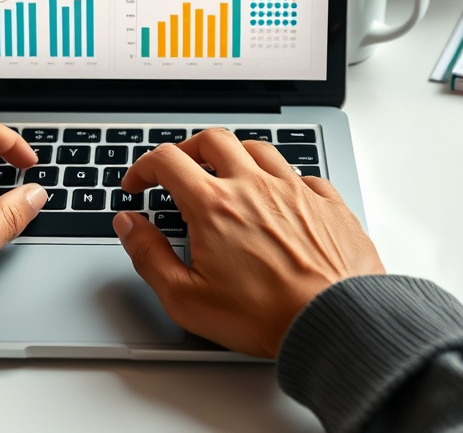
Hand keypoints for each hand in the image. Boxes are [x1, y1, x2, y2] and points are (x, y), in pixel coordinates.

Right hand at [114, 129, 384, 357]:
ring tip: (228, 175)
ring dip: (235, 155)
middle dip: (187, 149)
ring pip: (258, 148)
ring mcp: (294, 190)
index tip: (137, 185)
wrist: (334, 322)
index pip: (167, 161)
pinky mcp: (327, 203)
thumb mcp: (185, 297)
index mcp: (214, 205)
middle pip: (212, 140)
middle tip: (179, 170)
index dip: (143, 168)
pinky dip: (284, 179)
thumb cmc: (264, 316)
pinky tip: (281, 198)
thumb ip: (149, 255)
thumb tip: (128, 225)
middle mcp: (253, 186)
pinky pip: (302, 174)